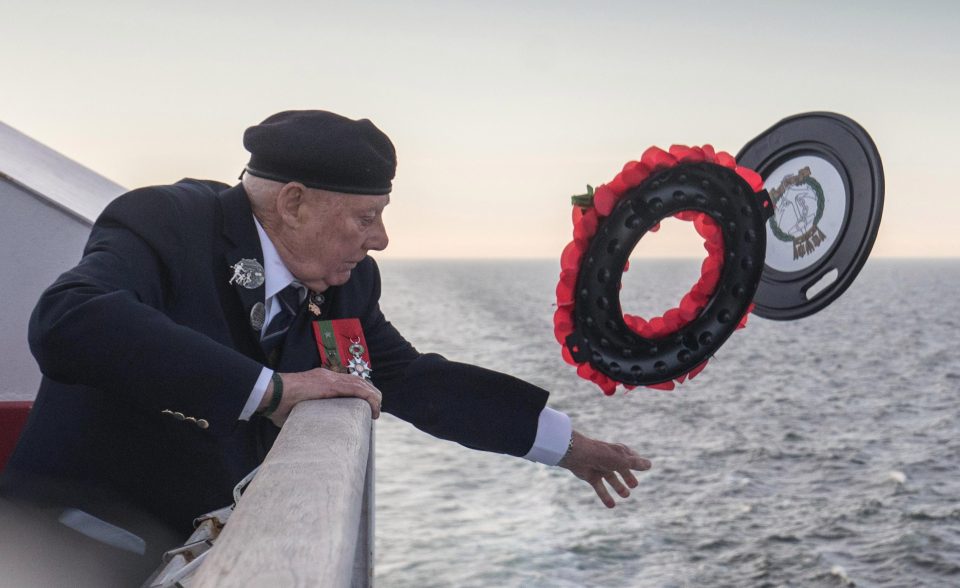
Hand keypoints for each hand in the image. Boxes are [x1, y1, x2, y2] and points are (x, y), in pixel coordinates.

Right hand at [261, 368, 381, 425]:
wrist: (270, 393)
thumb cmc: (278, 405)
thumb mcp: (297, 411)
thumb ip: (307, 417)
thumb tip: (309, 432)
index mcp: (321, 381)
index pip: (348, 383)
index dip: (360, 393)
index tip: (365, 407)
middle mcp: (328, 376)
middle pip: (358, 382)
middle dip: (370, 395)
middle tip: (375, 410)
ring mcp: (329, 378)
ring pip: (361, 384)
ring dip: (373, 397)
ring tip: (377, 411)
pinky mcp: (330, 385)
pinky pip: (356, 388)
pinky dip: (369, 397)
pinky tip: (374, 407)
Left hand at [558, 430, 651, 507]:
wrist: (577, 455)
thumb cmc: (602, 455)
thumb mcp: (621, 460)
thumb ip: (635, 464)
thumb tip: (649, 464)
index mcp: (617, 452)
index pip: (630, 456)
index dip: (636, 461)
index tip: (644, 466)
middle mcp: (609, 459)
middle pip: (621, 468)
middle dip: (627, 476)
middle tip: (634, 485)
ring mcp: (600, 468)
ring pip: (611, 479)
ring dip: (618, 487)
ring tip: (626, 495)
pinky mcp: (591, 476)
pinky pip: (600, 488)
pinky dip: (605, 496)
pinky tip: (611, 506)